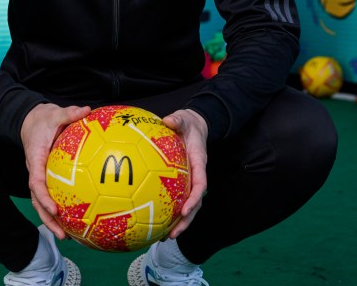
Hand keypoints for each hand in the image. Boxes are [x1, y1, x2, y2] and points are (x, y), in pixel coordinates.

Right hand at [21, 102, 91, 238]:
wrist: (30, 119)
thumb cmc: (42, 119)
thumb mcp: (54, 113)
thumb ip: (69, 113)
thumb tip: (86, 109)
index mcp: (35, 159)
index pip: (36, 182)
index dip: (44, 197)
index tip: (55, 208)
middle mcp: (35, 172)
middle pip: (37, 202)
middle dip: (48, 219)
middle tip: (63, 235)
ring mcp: (40, 176)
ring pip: (42, 203)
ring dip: (53, 220)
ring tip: (69, 236)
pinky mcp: (47, 177)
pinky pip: (52, 195)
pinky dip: (61, 209)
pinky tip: (77, 219)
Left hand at [161, 108, 207, 237]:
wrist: (194, 126)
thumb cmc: (188, 123)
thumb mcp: (184, 118)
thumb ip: (177, 119)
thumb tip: (168, 120)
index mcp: (199, 163)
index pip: (200, 184)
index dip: (194, 198)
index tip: (185, 210)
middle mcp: (196, 176)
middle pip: (195, 204)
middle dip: (186, 221)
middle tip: (173, 235)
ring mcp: (190, 181)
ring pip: (188, 207)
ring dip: (179, 224)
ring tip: (164, 238)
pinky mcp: (181, 183)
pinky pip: (176, 200)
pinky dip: (170, 214)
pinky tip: (155, 224)